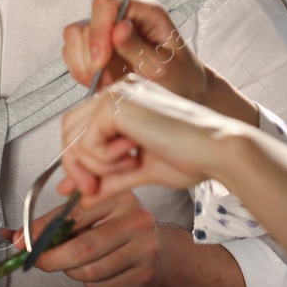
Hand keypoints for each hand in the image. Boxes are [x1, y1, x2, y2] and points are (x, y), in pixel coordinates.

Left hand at [10, 190, 167, 286]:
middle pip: (83, 248)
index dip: (43, 229)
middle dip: (52, 259)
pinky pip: (101, 286)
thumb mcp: (93, 216)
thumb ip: (58, 222)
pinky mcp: (145, 274)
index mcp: (119, 197)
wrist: (160, 253)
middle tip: (37, 261)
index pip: (74, 214)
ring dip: (73, 272)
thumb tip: (18, 237)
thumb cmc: (118, 231)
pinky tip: (100, 272)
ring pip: (90, 271)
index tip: (20, 241)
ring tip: (78, 263)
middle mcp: (137, 220)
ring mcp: (145, 248)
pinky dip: (91, 284)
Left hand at [58, 77, 243, 200]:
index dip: (78, 163)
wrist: (217, 151)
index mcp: (124, 103)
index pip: (80, 130)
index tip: (90, 189)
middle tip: (95, 188)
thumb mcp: (138, 171)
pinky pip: (86, 141)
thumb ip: (106, 179)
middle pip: (69, 131)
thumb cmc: (192, 157)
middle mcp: (118, 92)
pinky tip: (133, 155)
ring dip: (97, 166)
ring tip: (131, 164)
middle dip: (78, 167)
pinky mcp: (116, 104)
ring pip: (75, 138)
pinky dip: (103, 159)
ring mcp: (116, 94)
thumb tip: (76, 194)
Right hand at [62, 0, 258, 124]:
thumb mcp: (164, 67)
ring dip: (85, 66)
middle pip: (85, 23)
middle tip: (107, 79)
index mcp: (145, 11)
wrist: (183, 91)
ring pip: (74, 38)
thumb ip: (139, 47)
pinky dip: (82, 72)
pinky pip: (74, 55)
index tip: (101, 61)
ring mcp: (108, 31)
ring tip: (108, 83)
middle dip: (91, 56)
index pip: (106, 3)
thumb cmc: (181, 77)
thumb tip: (119, 27)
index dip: (98, 30)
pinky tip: (102, 83)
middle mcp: (123, 16)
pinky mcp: (98, 48)